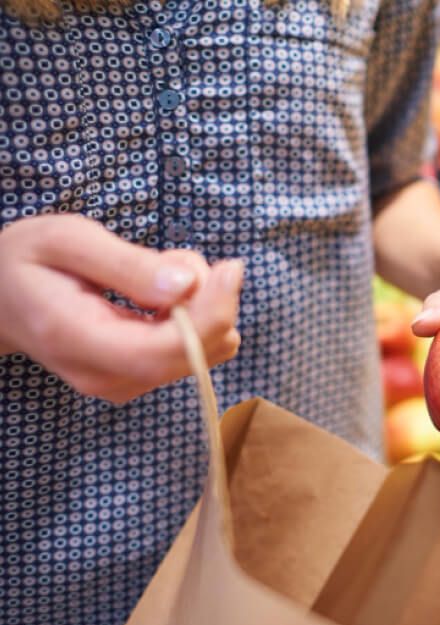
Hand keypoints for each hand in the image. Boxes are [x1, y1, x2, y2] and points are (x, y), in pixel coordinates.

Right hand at [0, 214, 244, 403]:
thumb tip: (186, 286)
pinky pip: (194, 350)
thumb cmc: (29, 260)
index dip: (210, 314)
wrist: (0, 295)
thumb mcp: (67, 240)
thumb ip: (126, 264)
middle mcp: (103, 375)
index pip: (161, 350)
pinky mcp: (139, 376)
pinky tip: (161, 291)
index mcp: (76, 339)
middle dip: (210, 302)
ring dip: (201, 304)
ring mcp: (122, 382)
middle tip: (178, 258)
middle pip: (192, 354)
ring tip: (155, 270)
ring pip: (202, 351)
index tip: (230, 270)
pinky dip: (194, 315)